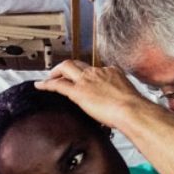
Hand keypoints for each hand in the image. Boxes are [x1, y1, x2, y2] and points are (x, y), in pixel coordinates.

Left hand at [35, 60, 149, 128]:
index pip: (96, 69)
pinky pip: (58, 85)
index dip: (88, 75)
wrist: (131, 109)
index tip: (86, 80)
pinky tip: (40, 86)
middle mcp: (98, 72)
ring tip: (49, 78)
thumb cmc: (134, 109)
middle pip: (78, 63)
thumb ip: (121, 99)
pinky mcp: (78, 91)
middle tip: (61, 73)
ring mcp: (87, 80)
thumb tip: (119, 110)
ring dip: (56, 72)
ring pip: (66, 68)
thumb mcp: (129, 98)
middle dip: (68, 67)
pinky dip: (47, 84)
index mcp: (112, 72)